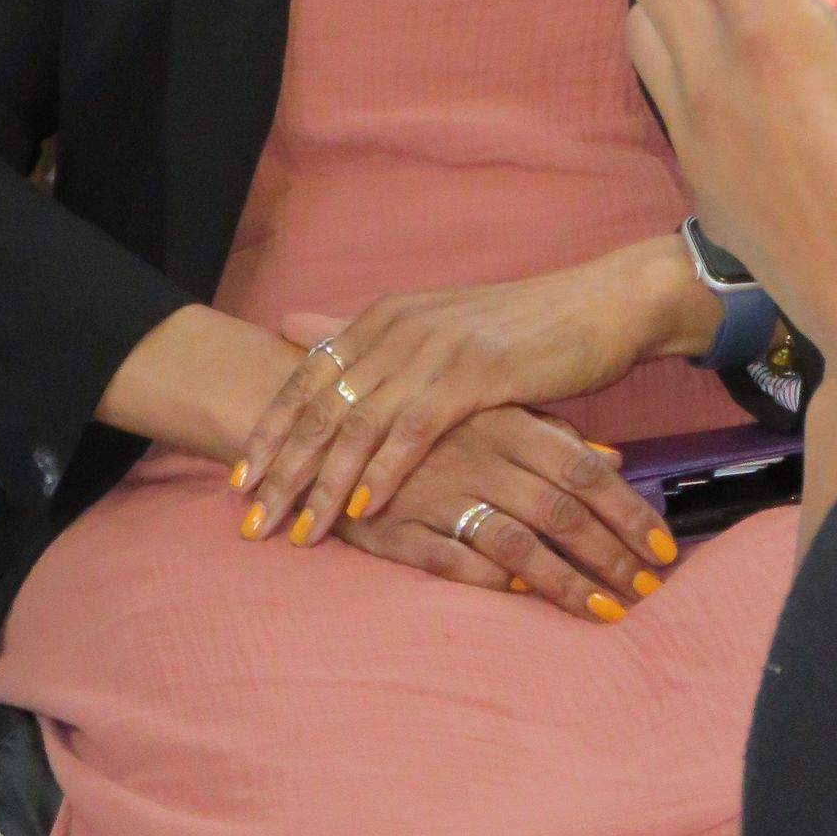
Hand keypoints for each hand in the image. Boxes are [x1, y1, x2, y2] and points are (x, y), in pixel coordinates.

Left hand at [230, 240, 717, 542]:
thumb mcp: (433, 324)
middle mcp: (399, 326)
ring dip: (321, 483)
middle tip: (250, 520)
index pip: (307, 379)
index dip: (268, 431)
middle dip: (280, 467)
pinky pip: (414, 429)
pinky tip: (361, 508)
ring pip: (359, 424)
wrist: (597, 306)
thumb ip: (365, 336)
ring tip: (295, 530)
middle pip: (321, 406)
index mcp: (384, 317)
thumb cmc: (518, 325)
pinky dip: (383, 471)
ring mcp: (435, 348)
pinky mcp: (475, 372)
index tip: (238, 480)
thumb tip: (293, 326)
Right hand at [325, 407, 679, 623]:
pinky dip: (489, 581)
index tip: (664, 549)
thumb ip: (551, 434)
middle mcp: (480, 457)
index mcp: (506, 422)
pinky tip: (525, 600)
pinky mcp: (396, 527)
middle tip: (648, 592)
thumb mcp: (492, 411)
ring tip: (606, 612)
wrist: (319, 414)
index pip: (583, 469)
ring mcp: (438, 493)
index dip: (627, 511)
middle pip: (560, 511)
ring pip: (516, 543)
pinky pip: (451, 560)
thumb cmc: (421, 417)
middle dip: (610, 556)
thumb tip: (614, 458)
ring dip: (565, 582)